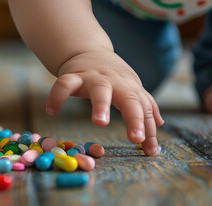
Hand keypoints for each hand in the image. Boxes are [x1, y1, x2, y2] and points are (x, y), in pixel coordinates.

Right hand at [46, 50, 163, 155]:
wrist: (86, 49)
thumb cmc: (110, 74)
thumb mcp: (130, 87)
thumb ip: (144, 105)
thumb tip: (159, 124)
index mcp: (130, 88)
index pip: (143, 108)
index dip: (148, 128)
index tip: (151, 151)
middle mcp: (115, 82)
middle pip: (129, 98)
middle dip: (135, 118)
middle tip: (136, 138)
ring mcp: (93, 77)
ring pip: (100, 89)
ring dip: (102, 105)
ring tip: (100, 123)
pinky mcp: (73, 75)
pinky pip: (64, 84)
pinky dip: (57, 95)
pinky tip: (52, 110)